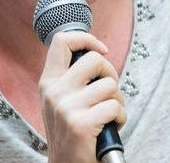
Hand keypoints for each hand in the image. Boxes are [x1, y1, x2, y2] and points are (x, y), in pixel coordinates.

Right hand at [39, 32, 126, 162]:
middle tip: (108, 93)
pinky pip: (115, 107)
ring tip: (107, 115)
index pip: (61, 41)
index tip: (101, 50)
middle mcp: (54, 92)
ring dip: (118, 101)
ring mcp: (66, 107)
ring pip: (110, 85)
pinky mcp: (80, 123)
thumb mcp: (62, 100)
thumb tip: (99, 53)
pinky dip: (120, 118)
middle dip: (111, 75)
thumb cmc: (72, 131)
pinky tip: (110, 127)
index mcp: (48, 83)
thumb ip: (74, 77)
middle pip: (95, 60)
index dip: (86, 39)